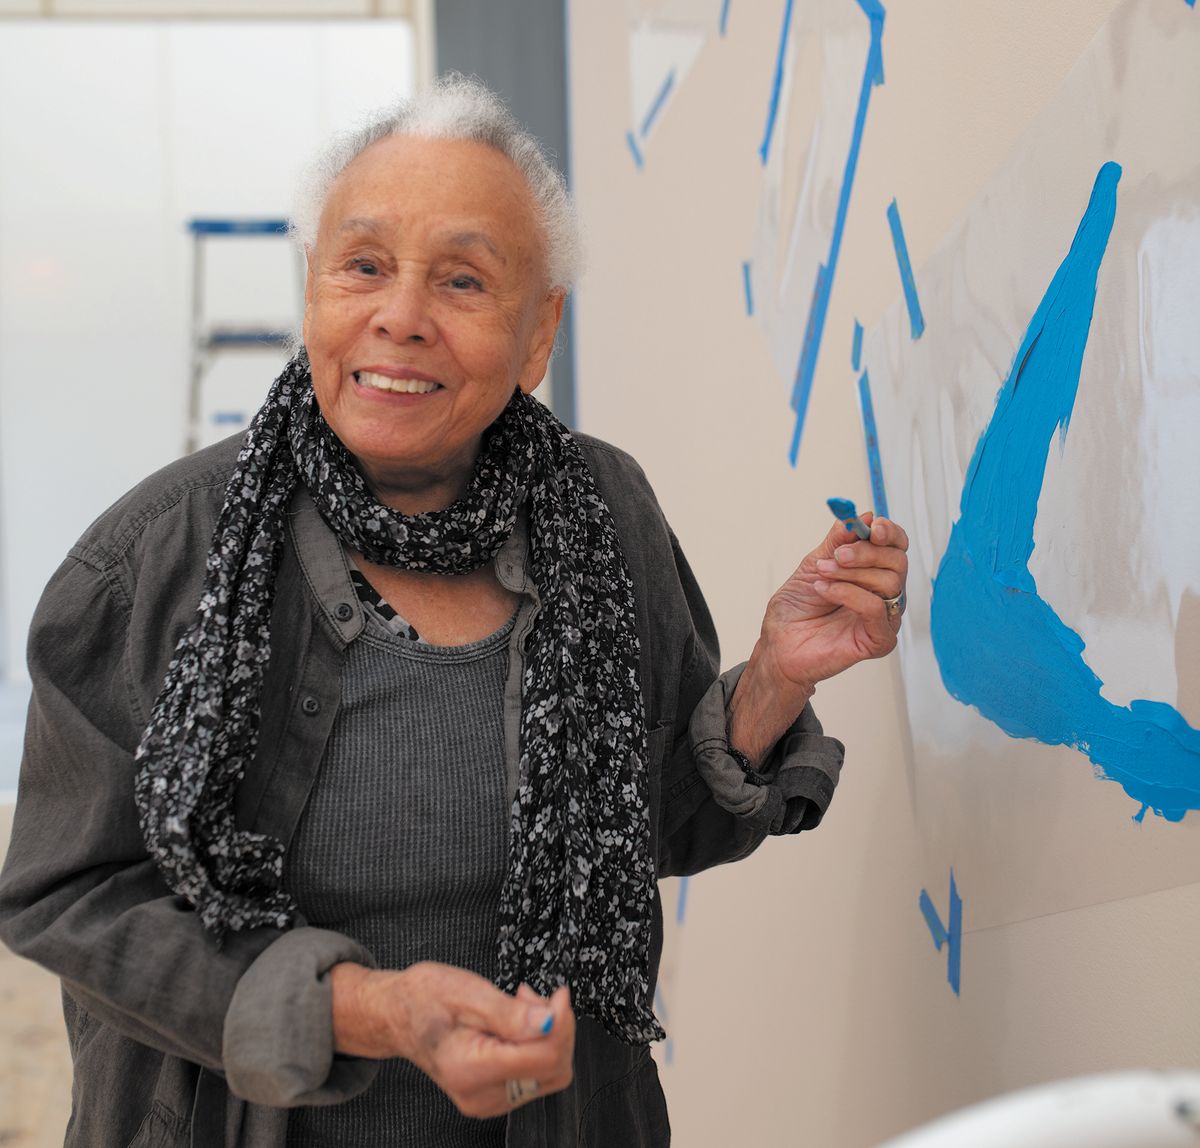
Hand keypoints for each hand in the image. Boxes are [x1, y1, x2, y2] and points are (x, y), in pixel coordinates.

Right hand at [331, 961, 575, 1116]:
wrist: (397, 1016)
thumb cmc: (423, 999)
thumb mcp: (466, 992)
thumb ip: (509, 1013)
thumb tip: (549, 1021)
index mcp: (470, 1070)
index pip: (543, 1059)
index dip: (561, 1023)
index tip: (559, 994)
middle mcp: (481, 1095)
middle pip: (552, 1070)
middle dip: (556, 1028)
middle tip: (532, 995)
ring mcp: (488, 1100)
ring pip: (549, 1073)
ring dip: (546, 1034)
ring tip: (520, 1004)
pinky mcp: (494, 1095)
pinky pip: (534, 1074)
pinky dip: (535, 1043)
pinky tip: (517, 1020)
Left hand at [762, 512, 908, 687]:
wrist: (779, 643)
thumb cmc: (797, 609)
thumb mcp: (814, 564)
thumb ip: (837, 542)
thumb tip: (861, 517)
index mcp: (874, 572)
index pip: (898, 546)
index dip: (890, 531)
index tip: (871, 525)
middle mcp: (885, 594)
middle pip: (898, 560)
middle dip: (865, 552)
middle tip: (837, 556)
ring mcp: (885, 618)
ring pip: (890, 582)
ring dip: (851, 573)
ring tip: (822, 576)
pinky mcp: (880, 640)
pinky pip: (876, 608)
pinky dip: (849, 593)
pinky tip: (825, 591)